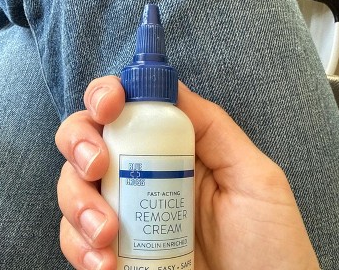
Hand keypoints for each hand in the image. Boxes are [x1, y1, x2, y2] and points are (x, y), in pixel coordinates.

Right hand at [55, 76, 319, 269]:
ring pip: (72, 185)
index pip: (128, 108)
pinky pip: (74, 237)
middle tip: (96, 166)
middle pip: (86, 137)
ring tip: (106, 234)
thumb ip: (212, 128)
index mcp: (172, 148)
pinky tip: (103, 264)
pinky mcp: (109, 249)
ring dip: (78, 203)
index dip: (107, 95)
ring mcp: (123, 210)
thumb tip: (171, 87)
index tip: (108, 107)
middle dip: (79, 143)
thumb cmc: (266, 246)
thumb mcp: (252, 177)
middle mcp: (141, 172)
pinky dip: (78, 247)